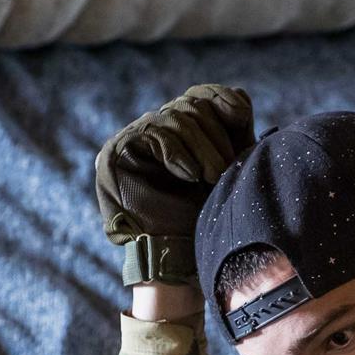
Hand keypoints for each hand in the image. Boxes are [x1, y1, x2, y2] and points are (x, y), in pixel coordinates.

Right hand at [95, 84, 253, 253]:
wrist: (182, 258)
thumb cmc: (205, 221)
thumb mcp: (228, 169)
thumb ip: (232, 132)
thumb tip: (238, 96)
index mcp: (181, 133)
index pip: (200, 96)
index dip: (221, 99)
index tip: (240, 117)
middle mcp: (155, 132)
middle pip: (190, 106)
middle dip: (214, 136)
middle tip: (223, 170)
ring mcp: (132, 141)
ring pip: (175, 118)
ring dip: (200, 148)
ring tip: (211, 177)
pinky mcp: (115, 154)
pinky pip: (153, 134)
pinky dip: (176, 152)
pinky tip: (188, 174)